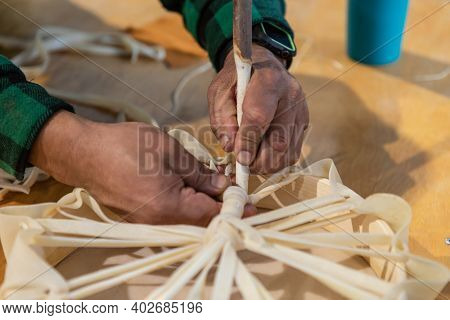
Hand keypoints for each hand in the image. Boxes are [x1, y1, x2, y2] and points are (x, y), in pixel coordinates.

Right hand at [29, 111, 254, 225]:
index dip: (235, 209)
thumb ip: (200, 172)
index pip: (212, 214)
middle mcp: (158, 222)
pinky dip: (185, 203)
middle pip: (200, 220)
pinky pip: (170, 214)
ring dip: (202, 204)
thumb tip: (223, 186)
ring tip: (214, 185)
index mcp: (169, 207)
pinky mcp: (139, 216)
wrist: (83, 152)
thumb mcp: (170, 151)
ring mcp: (146, 221)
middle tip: (236, 193)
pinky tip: (190, 187)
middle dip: (220, 207)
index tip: (253, 205)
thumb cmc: (125, 146)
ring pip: (185, 217)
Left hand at [208, 44, 308, 173]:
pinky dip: (278, 161)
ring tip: (252, 162)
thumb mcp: (220, 91)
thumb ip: (222, 118)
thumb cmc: (237, 79)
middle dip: (259, 160)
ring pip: (288, 151)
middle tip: (243, 164)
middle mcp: (291, 95)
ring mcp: (301, 109)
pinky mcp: (304, 121)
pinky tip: (263, 156)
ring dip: (268, 165)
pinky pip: (294, 152)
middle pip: (279, 140)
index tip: (239, 159)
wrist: (262, 65)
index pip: (259, 117)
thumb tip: (230, 147)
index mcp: (268, 80)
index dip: (248, 142)